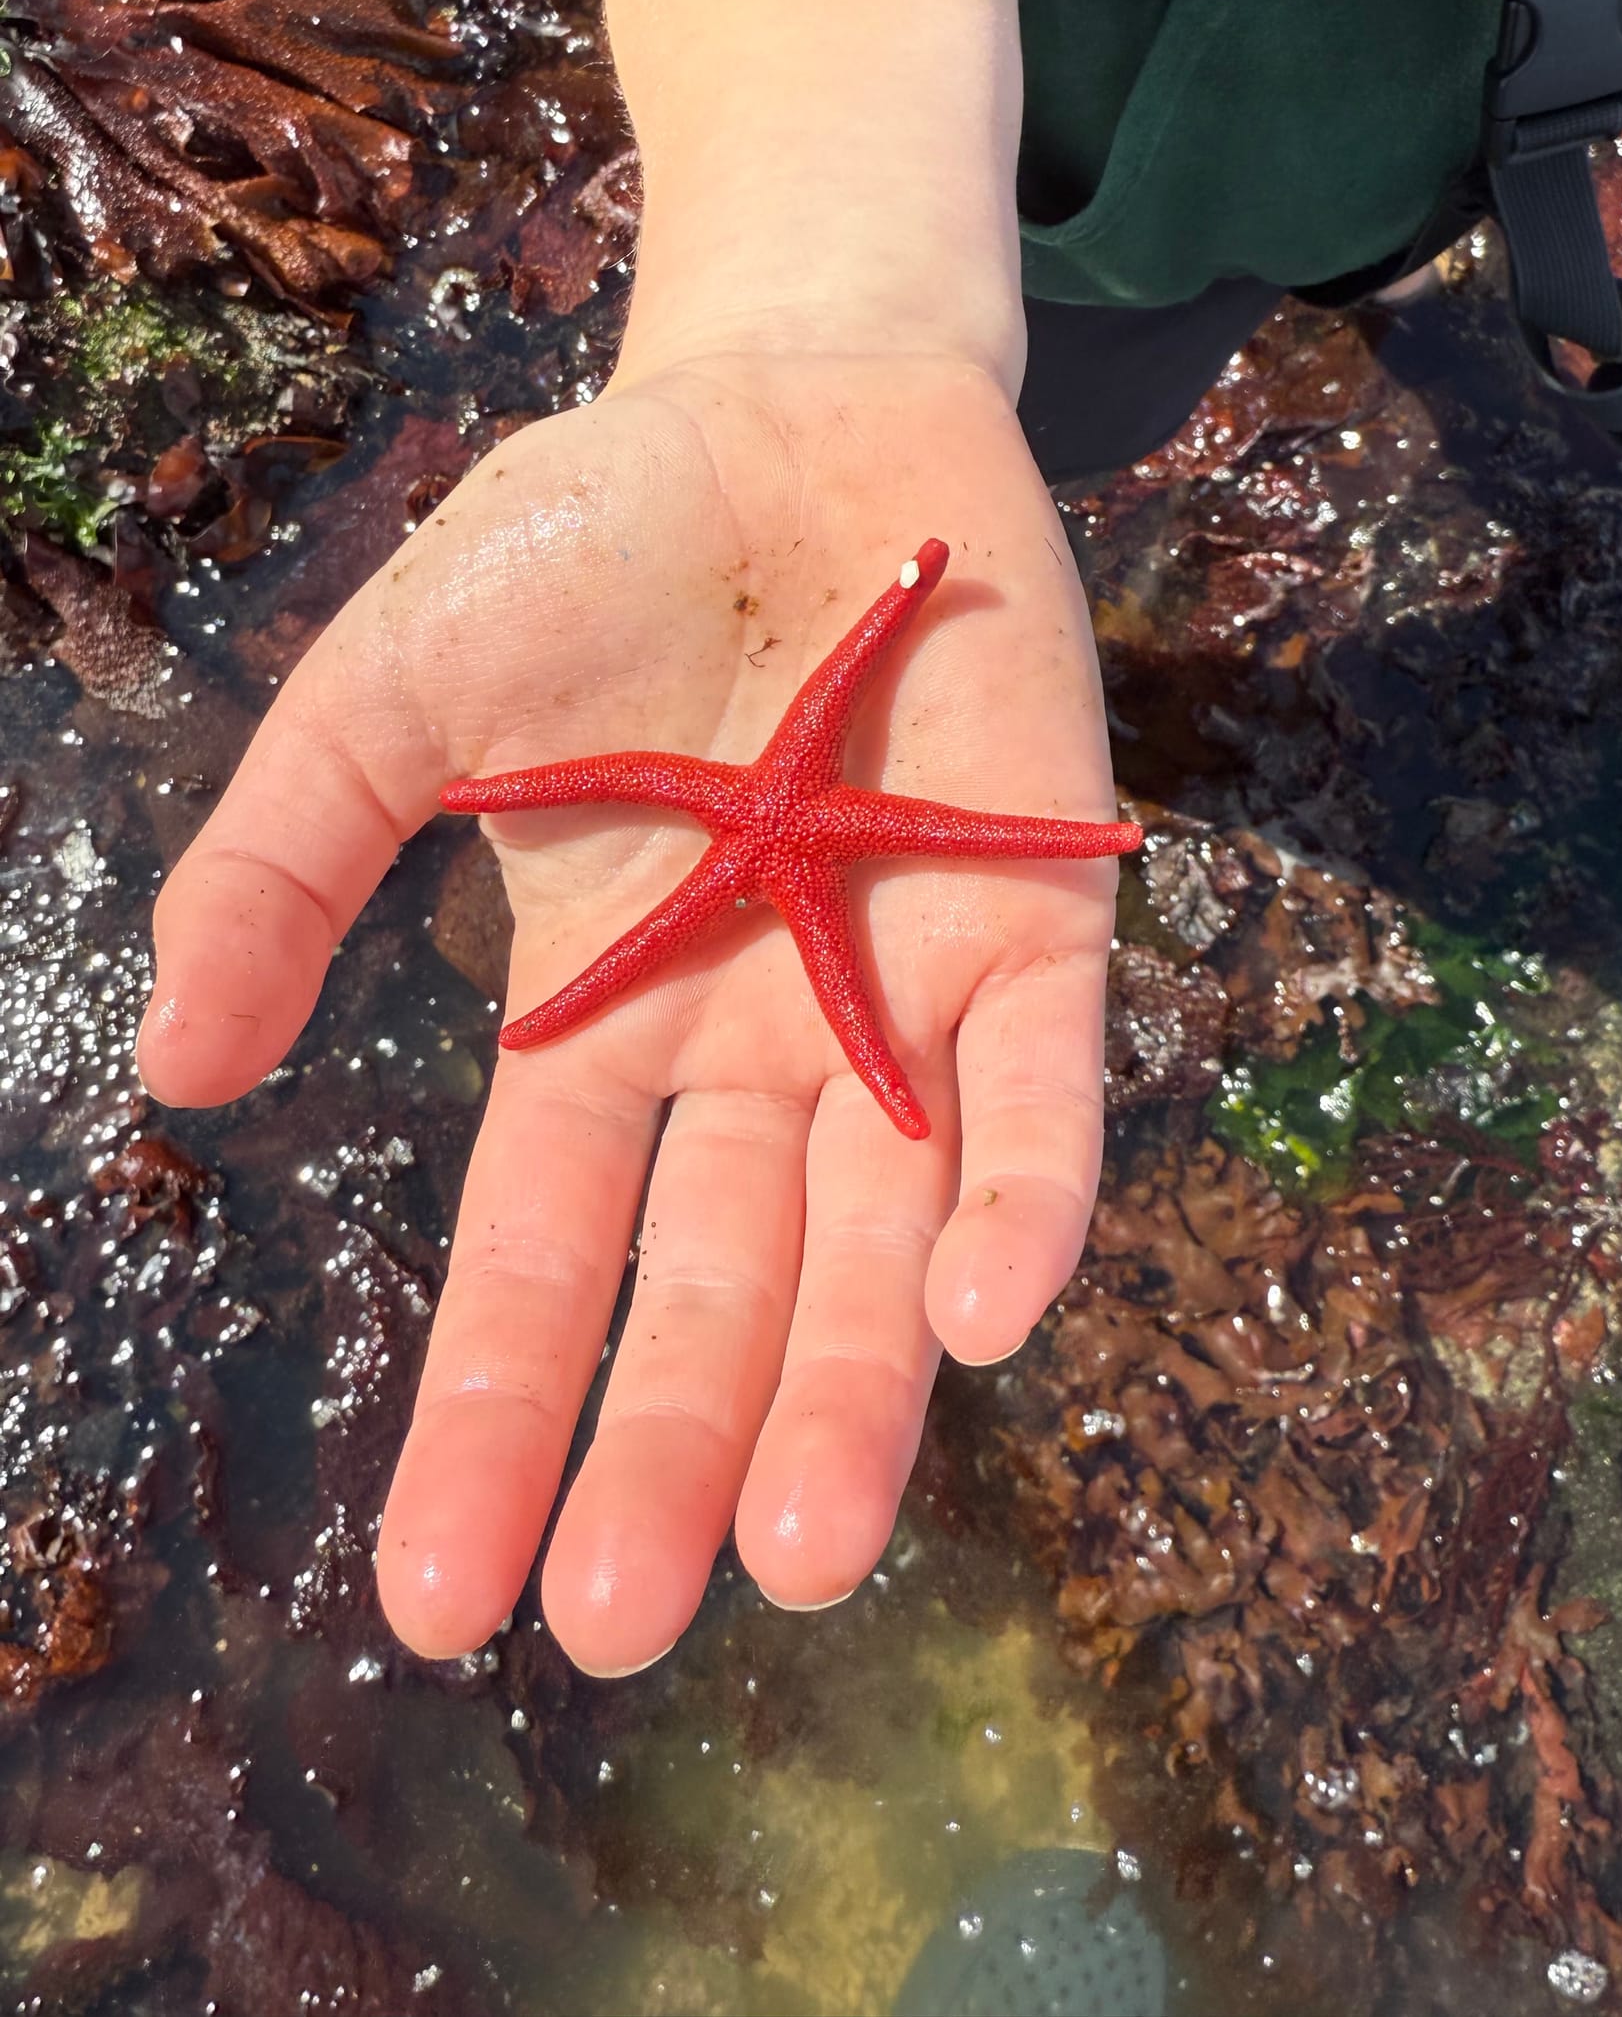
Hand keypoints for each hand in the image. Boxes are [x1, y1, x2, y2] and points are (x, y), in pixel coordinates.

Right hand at [137, 348, 1124, 1672]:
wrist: (797, 402)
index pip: (545, 1258)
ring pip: (887, 1235)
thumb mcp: (395, 694)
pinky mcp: (1037, 917)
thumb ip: (289, 864)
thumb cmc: (592, 545)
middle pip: (721, 1287)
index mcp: (601, 1019)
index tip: (440, 1599)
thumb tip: (177, 1073)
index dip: (493, 1417)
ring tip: (804, 1551)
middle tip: (637, 1625)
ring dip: (855, 1387)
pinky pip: (1035, 1089)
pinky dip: (1019, 1196)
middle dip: (677, 1451)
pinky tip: (981, 1312)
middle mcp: (758, 1046)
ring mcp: (905, 993)